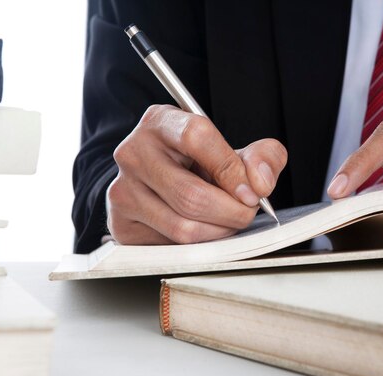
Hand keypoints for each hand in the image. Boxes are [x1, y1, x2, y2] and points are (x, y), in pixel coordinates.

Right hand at [107, 104, 286, 244]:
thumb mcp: (231, 149)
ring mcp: (123, 190)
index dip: (231, 170)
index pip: (197, 138)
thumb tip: (260, 183)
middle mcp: (133, 153)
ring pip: (183, 227)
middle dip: (232, 211)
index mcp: (162, 122)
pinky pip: (170, 246)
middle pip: (191, 195)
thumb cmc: (197, 163)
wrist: (156, 179)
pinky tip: (204, 229)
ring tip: (228, 220)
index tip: (252, 192)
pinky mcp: (121, 224)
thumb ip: (261, 157)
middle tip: (247, 212)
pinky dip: (199, 245)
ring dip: (218, 232)